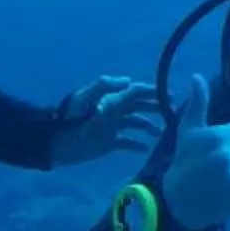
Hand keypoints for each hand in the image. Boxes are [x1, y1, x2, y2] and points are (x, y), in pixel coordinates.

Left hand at [50, 74, 166, 164]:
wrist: (56, 141)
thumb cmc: (69, 118)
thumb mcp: (84, 98)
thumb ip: (104, 86)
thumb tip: (128, 81)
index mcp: (110, 98)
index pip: (135, 91)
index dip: (152, 92)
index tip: (170, 96)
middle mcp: (114, 110)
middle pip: (139, 106)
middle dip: (156, 108)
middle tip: (174, 115)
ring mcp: (113, 126)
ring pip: (137, 123)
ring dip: (149, 127)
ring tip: (161, 134)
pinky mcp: (109, 142)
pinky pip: (127, 142)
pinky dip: (137, 145)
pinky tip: (146, 150)